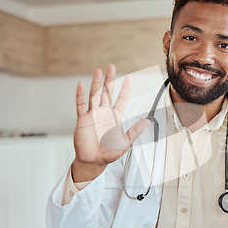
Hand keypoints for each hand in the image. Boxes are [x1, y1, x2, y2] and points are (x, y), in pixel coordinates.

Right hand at [72, 64, 150, 181]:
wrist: (93, 161)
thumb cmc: (109, 153)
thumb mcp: (125, 142)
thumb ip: (135, 131)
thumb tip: (147, 122)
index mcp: (115, 117)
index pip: (121, 99)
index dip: (125, 89)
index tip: (129, 78)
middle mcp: (104, 113)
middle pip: (107, 92)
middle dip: (110, 80)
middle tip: (111, 67)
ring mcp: (93, 115)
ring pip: (94, 95)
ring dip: (96, 83)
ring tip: (98, 71)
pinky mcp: (82, 119)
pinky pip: (81, 104)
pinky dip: (80, 94)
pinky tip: (81, 85)